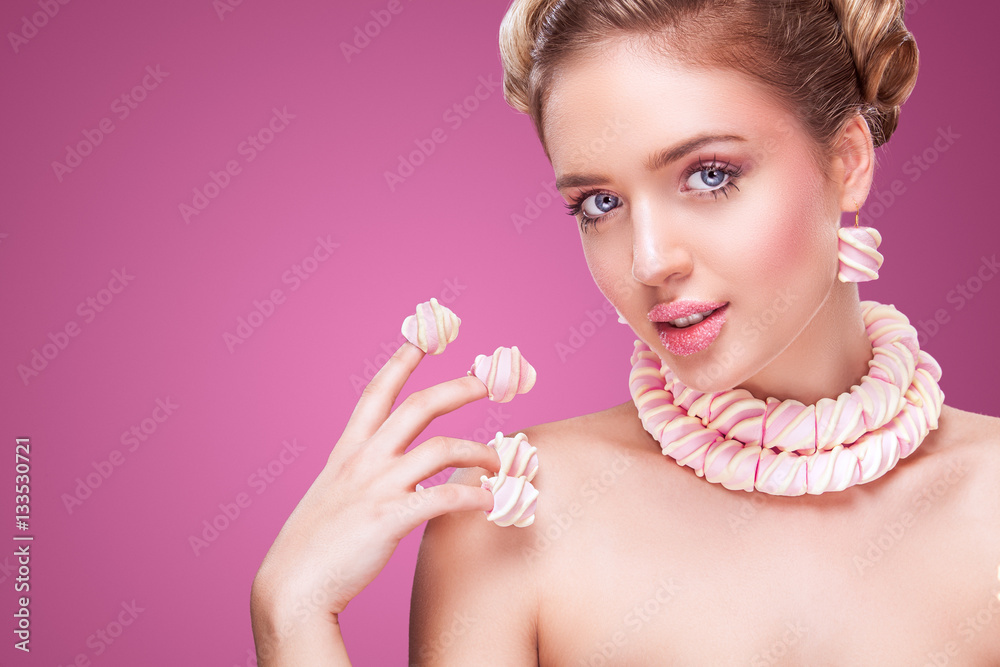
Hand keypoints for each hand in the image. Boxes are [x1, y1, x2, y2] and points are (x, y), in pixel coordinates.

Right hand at [250, 340, 499, 656]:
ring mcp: (376, 488)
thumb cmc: (314, 547)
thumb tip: (398, 474)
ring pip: (440, 449)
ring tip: (499, 460)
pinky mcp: (390, 519)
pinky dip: (474, 497)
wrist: (291, 587)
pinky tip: (491, 502)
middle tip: (486, 382)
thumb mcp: (333, 496)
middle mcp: (363, 461)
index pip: (376, 393)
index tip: (423, 337)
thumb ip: (363, 478)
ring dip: (478, 450)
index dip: (401, 362)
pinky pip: (444, 498)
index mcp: (347, 452)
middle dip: (457, 388)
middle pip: (418, 406)